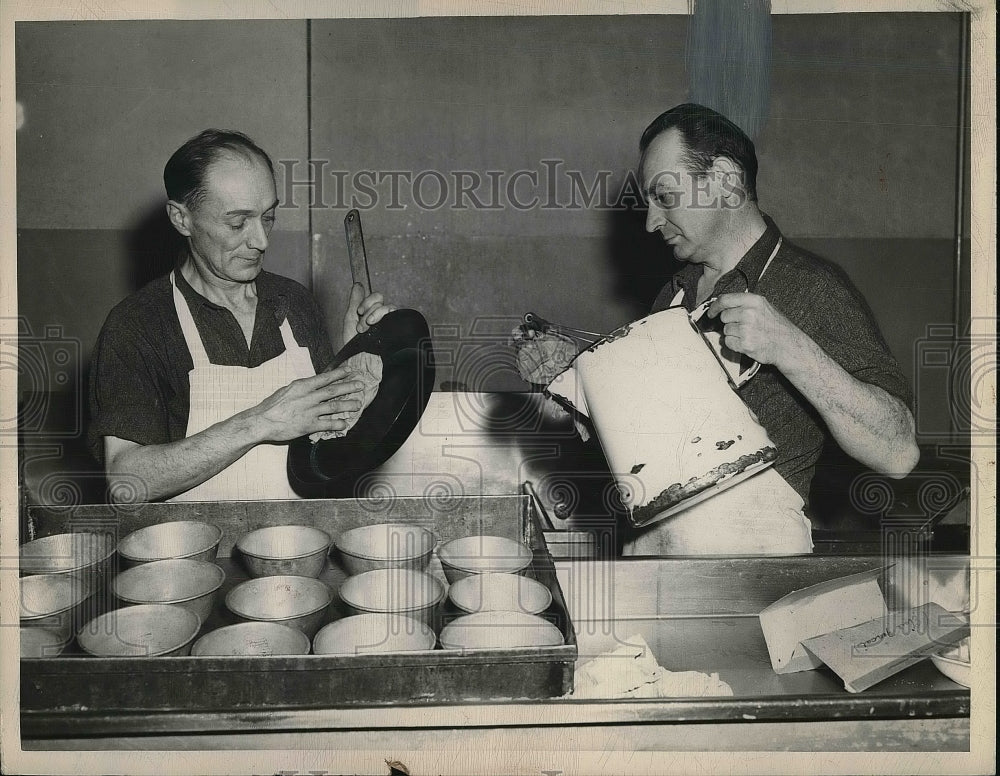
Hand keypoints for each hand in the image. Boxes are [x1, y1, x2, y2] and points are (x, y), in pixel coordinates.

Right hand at [250, 367, 364, 441]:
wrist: (261, 421)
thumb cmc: (271, 406)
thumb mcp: (286, 391)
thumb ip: (301, 389)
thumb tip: (312, 385)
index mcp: (302, 386)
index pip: (324, 377)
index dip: (339, 374)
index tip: (350, 370)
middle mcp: (308, 397)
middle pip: (333, 390)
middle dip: (349, 387)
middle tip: (360, 385)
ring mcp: (309, 411)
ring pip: (334, 406)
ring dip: (348, 405)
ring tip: (358, 404)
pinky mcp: (308, 425)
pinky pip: (327, 424)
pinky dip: (338, 423)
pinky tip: (346, 423)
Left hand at [341, 283, 396, 347]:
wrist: (360, 362)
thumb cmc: (354, 346)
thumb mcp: (350, 319)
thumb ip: (355, 301)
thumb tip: (357, 285)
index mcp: (371, 312)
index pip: (376, 297)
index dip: (367, 301)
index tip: (359, 311)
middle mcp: (381, 317)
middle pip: (380, 301)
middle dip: (368, 312)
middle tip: (361, 326)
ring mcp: (389, 323)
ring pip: (387, 308)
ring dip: (374, 317)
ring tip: (366, 331)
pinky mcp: (395, 328)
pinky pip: (396, 315)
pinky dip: (385, 318)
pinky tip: (378, 327)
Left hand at [706, 293, 803, 369]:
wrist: (788, 345)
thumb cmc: (776, 327)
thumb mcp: (764, 307)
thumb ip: (744, 304)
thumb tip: (723, 306)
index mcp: (754, 301)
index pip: (725, 300)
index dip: (715, 307)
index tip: (711, 313)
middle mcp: (749, 313)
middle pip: (724, 316)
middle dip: (730, 322)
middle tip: (742, 326)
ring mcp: (746, 329)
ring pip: (726, 330)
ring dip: (733, 334)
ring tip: (748, 335)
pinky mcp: (745, 344)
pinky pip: (728, 343)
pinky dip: (734, 344)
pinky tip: (747, 342)